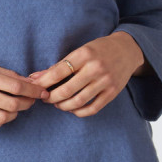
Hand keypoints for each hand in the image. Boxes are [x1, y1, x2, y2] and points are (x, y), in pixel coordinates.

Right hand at [0, 54, 49, 132]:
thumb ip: (5, 73)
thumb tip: (27, 81)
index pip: (16, 87)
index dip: (32, 91)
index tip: (42, 92)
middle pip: (12, 104)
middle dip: (27, 103)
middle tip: (31, 100)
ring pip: (3, 117)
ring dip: (15, 113)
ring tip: (16, 106)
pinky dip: (0, 122)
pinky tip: (2, 114)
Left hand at [28, 32, 145, 116]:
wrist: (127, 50)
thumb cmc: (99, 49)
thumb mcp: (80, 51)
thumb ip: (60, 65)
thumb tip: (36, 77)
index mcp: (84, 54)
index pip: (58, 72)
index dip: (43, 82)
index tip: (35, 87)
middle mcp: (95, 68)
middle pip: (67, 90)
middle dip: (51, 97)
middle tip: (44, 98)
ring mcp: (105, 82)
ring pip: (78, 102)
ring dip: (63, 106)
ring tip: (57, 103)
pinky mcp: (112, 93)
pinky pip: (92, 109)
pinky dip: (79, 112)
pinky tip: (72, 109)